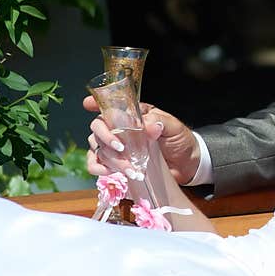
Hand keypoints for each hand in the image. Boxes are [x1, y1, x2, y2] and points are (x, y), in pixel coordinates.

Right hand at [83, 96, 200, 184]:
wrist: (187, 164)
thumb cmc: (180, 140)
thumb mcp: (174, 127)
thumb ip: (161, 123)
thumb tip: (149, 125)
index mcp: (134, 115)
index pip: (111, 106)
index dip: (96, 103)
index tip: (87, 104)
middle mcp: (120, 129)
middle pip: (98, 127)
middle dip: (106, 138)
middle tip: (122, 149)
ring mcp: (116, 146)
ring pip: (97, 148)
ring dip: (110, 159)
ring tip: (129, 169)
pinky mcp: (116, 163)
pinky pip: (96, 164)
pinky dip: (98, 168)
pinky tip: (109, 172)